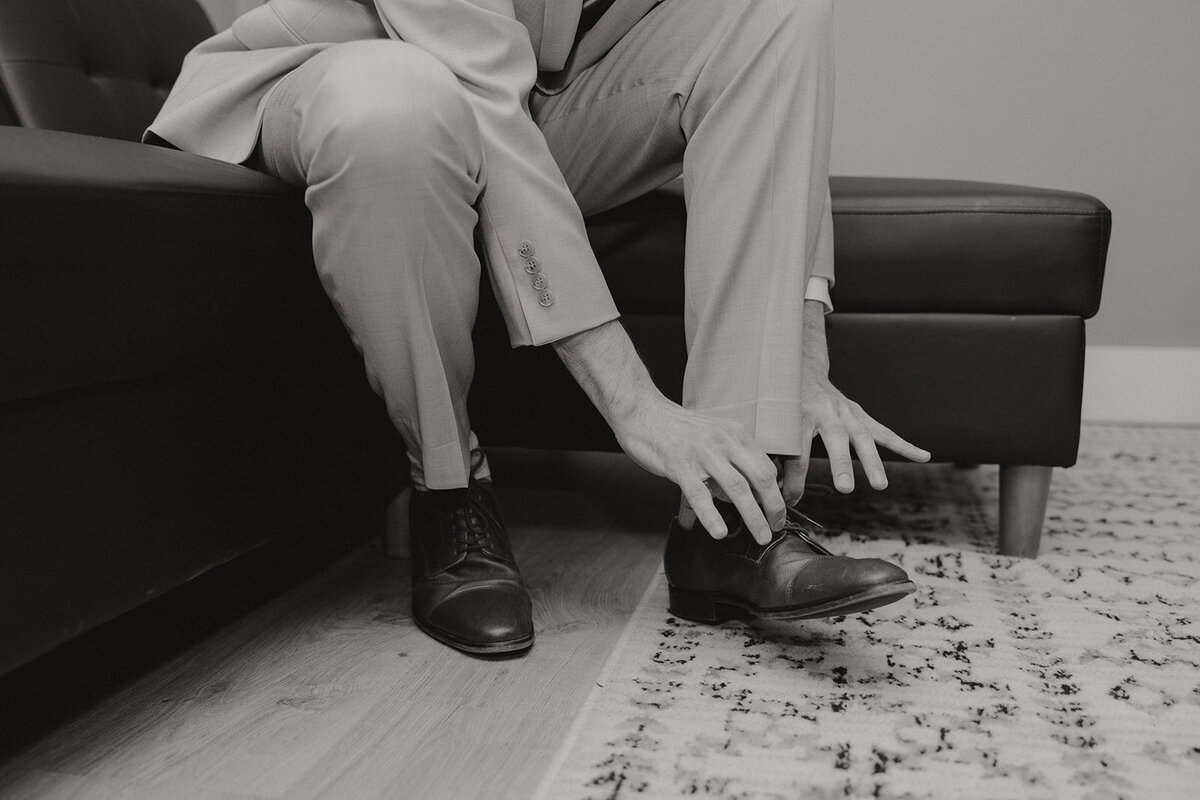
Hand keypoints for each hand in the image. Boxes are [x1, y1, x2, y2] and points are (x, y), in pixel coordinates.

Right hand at [614, 395, 786, 544]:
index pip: (766, 465)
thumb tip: (741, 494)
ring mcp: (702, 453)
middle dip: (773, 506)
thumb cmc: (677, 428)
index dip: (777, 491)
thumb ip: (729, 460)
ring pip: (737, 488)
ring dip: (753, 516)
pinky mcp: (679, 465)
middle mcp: (723, 441)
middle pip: (760, 476)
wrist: (643, 412)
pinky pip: (700, 494)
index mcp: (735, 433)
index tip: (778, 511)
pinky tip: (719, 532)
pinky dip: (712, 515)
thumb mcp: (713, 435)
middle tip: (777, 526)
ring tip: (760, 536)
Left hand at [779, 300, 929, 503]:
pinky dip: (905, 445)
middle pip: (835, 440)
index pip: (795, 452)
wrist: (799, 367)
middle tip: (846, 489)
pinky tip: (924, 456)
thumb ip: (768, 451)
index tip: (789, 503)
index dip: (792, 480)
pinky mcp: (861, 415)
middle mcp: (825, 411)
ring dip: (873, 462)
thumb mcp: (768, 421)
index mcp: (797, 414)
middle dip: (841, 465)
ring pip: (863, 437)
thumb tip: (763, 487)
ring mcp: (847, 412)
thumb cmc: (779, 402)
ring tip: (881, 485)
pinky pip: (885, 432)